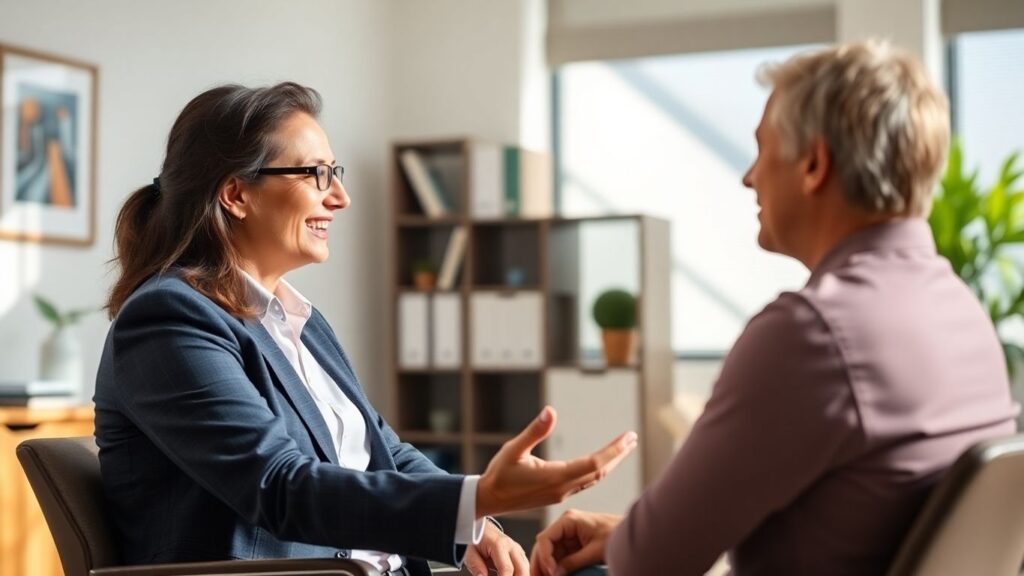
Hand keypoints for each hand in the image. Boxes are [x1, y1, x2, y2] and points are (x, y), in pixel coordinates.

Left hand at [464, 525, 528, 575]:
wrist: (481, 528)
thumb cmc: (475, 539)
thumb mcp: (469, 552)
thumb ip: (476, 566)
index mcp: (499, 544)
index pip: (506, 569)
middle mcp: (511, 546)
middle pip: (522, 570)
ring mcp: (517, 549)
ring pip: (526, 569)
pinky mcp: (519, 554)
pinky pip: (525, 567)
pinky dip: (520, 574)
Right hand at [476, 406, 637, 517]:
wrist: (489, 500)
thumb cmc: (499, 474)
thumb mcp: (514, 449)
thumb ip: (534, 431)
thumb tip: (550, 411)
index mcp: (555, 477)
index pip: (593, 464)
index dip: (613, 451)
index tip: (627, 438)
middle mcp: (562, 488)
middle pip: (599, 472)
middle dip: (618, 455)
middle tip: (632, 439)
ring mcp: (561, 493)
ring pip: (594, 479)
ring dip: (611, 463)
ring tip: (624, 448)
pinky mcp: (557, 494)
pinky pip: (586, 482)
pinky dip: (599, 470)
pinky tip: (603, 462)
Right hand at [530, 510, 622, 575]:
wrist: (631, 533)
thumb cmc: (615, 536)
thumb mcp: (594, 552)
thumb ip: (573, 563)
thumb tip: (555, 574)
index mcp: (568, 520)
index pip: (545, 538)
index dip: (544, 557)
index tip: (551, 573)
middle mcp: (565, 525)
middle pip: (544, 546)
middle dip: (540, 564)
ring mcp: (568, 534)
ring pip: (550, 553)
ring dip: (546, 567)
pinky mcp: (574, 544)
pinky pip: (560, 556)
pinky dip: (556, 567)